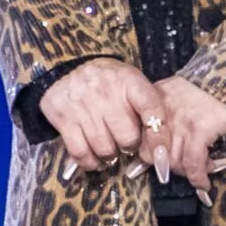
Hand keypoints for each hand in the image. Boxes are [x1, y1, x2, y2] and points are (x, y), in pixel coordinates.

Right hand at [42, 58, 171, 180]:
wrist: (70, 64)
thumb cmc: (110, 82)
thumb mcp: (131, 83)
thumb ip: (147, 109)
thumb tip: (160, 151)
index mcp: (128, 78)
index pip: (151, 109)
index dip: (159, 136)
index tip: (161, 156)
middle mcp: (105, 89)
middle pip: (127, 137)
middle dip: (129, 146)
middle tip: (126, 144)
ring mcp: (82, 102)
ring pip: (104, 149)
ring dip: (109, 157)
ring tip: (110, 150)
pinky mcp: (63, 116)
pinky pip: (81, 152)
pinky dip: (89, 162)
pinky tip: (93, 159)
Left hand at [154, 75, 225, 203]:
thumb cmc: (206, 87)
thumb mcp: (176, 94)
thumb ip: (162, 117)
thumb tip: (152, 145)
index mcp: (153, 103)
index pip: (141, 140)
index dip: (149, 157)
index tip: (147, 168)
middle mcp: (162, 114)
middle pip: (155, 156)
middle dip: (171, 167)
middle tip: (188, 168)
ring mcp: (179, 123)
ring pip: (175, 163)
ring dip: (190, 173)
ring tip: (206, 168)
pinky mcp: (199, 131)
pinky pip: (194, 165)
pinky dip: (199, 178)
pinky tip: (204, 184)